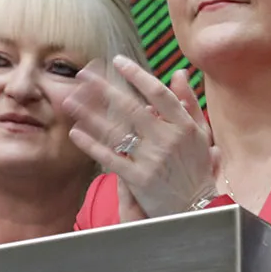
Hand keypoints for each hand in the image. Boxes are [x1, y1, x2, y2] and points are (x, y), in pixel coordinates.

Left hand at [62, 56, 220, 219]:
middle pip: (130, 107)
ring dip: (89, 114)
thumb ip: (189, 102)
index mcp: (183, 125)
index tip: (118, 61)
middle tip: (82, 74)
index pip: (157, 93)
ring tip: (70, 101)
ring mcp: (152, 160)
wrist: (196, 209)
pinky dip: (91, 145)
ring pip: (115, 131)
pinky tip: (76, 133)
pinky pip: (110, 158)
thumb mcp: (200, 133)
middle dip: (103, 89)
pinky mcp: (139, 179)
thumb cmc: (196, 168)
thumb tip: (179, 72)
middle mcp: (167, 139)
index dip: (137, 75)